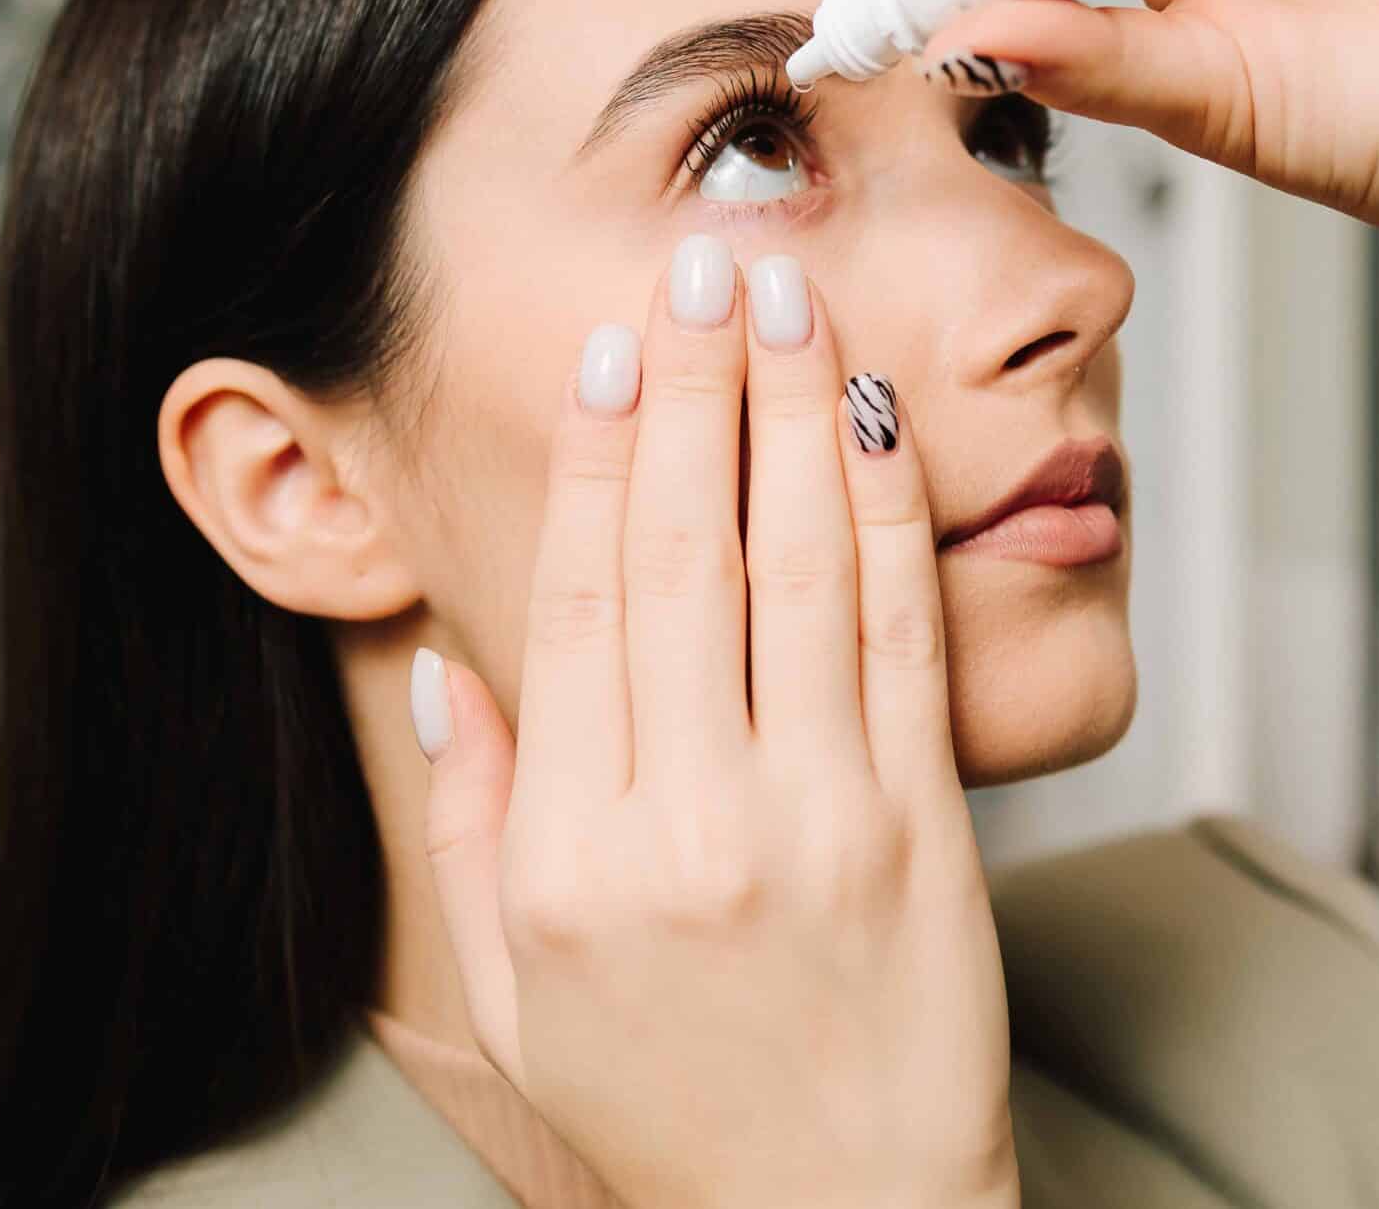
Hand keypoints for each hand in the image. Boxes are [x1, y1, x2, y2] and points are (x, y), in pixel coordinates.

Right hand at [410, 242, 1018, 1208]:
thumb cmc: (667, 1114)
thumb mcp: (509, 992)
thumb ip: (466, 817)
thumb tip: (454, 656)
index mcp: (563, 857)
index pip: (573, 601)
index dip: (592, 457)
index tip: (610, 349)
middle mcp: (682, 825)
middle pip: (681, 554)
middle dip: (693, 389)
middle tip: (698, 265)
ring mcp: (815, 824)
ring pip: (799, 568)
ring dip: (793, 413)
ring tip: (785, 296)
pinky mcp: (924, 833)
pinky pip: (903, 639)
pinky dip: (890, 516)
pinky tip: (873, 421)